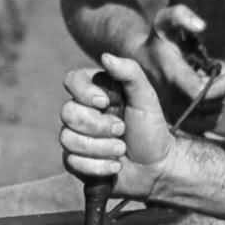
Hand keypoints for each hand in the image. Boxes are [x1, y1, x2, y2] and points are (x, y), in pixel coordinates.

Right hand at [60, 53, 171, 199]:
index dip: (84, 92)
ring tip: (121, 151)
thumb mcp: (146, 98)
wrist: (156, 168)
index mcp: (96, 91)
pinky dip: (98, 166)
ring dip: (101, 148)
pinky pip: (71, 162)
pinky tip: (114, 167)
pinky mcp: (75, 161)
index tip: (105, 102)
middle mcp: (82, 112)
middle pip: (68, 113)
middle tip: (122, 130)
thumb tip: (105, 56)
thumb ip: (130, 73)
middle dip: (99, 126)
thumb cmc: (152, 130)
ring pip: (68, 139)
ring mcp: (76, 137)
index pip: (72, 81)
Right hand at [136, 5, 224, 116]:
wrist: (136, 59)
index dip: (220, 85)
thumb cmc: (156, 39)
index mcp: (172, 76)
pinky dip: (211, 113)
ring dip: (217, 102)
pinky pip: (202, 126)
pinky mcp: (174, 121)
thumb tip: (201, 26)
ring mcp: (171, 112)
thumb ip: (181, 16)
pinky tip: (205, 98)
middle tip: (218, 76)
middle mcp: (170, 98)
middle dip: (221, 91)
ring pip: (208, 118)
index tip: (223, 72)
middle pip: (208, 107)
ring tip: (210, 86)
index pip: (201, 93)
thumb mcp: (165, 20)